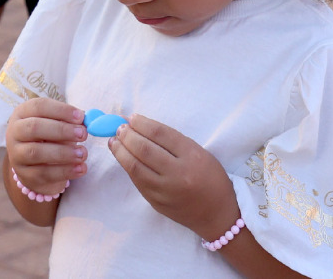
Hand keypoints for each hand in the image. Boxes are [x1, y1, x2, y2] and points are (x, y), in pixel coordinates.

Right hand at [5, 96, 88, 198]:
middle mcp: (14, 132)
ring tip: (83, 153)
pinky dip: (65, 171)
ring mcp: (17, 155)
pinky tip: (80, 168)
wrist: (36, 167)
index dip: (61, 110)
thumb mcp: (57, 126)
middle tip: (83, 134)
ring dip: (63, 153)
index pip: (39, 107)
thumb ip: (70, 122)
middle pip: (35, 128)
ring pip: (37, 152)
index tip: (81, 117)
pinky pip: (44, 173)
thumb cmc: (49, 139)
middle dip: (61, 130)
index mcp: (22, 114)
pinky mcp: (25, 175)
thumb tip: (88, 119)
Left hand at [111, 115, 241, 242]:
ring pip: (135, 166)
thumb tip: (142, 126)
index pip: (160, 133)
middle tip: (120, 128)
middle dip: (127, 135)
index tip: (132, 118)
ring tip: (114, 140)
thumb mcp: (199, 153)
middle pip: (144, 149)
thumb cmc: (210, 178)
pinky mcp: (156, 202)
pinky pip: (137, 180)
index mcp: (192, 156)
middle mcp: (178, 174)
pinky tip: (122, 157)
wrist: (217, 215)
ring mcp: (165, 190)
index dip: (142, 123)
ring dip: (120, 150)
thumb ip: (172, 141)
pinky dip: (127, 166)